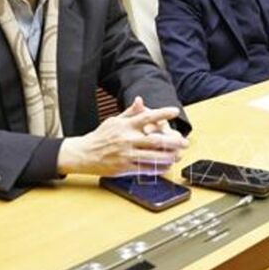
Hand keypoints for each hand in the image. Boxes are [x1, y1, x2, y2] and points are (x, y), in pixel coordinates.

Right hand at [56, 98, 187, 176]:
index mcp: (125, 125)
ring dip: (169, 157)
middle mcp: (127, 139)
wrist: (84, 154)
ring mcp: (126, 154)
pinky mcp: (124, 168)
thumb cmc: (101, 136)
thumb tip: (140, 99)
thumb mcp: (114, 120)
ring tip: (178, 156)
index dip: (162, 113)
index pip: (147, 117)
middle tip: (185, 142)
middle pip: (155, 140)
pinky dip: (158, 169)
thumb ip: (130, 112)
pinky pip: (145, 170)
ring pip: (152, 157)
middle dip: (173, 142)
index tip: (175, 111)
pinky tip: (166, 166)